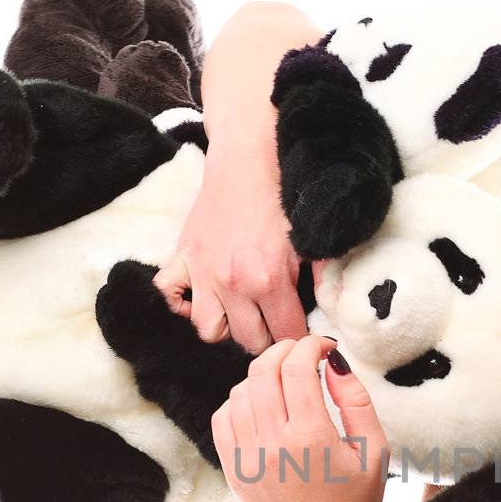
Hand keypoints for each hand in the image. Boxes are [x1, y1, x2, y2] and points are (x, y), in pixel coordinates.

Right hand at [155, 137, 305, 352]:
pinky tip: (201, 297)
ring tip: (240, 315)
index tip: (302, 336)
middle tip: (273, 325)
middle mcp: (233, 284)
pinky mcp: (183, 257)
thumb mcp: (309, 242)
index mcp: (269, 280)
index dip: (299, 339)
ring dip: (226, 327)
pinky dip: (181, 302)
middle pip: (247, 340)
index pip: (286, 334)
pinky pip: (169, 295)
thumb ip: (321, 279)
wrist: (247, 161)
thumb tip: (331, 311)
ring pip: (208, 329)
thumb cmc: (282, 199)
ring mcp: (203, 273)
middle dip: (265, 339)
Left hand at [212, 336, 386, 501]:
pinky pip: (223, 417)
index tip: (324, 347)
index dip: (311, 345)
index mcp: (312, 436)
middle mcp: (273, 443)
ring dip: (263, 374)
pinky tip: (262, 405)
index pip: (297, 367)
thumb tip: (334, 362)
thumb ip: (356, 401)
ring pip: (241, 390)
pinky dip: (240, 400)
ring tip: (285, 381)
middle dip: (284, 350)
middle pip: (264, 370)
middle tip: (302, 354)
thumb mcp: (374, 451)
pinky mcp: (234, 469)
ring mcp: (248, 457)